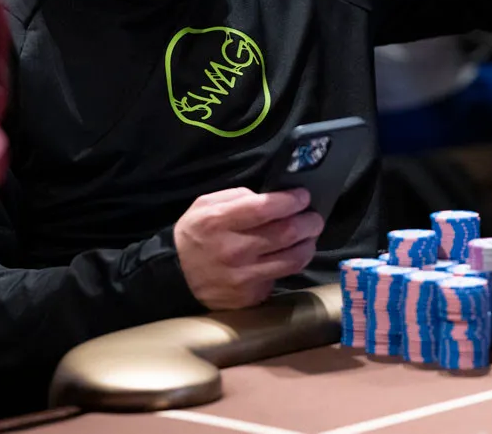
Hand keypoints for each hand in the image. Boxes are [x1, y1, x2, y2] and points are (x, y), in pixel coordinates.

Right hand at [174, 187, 323, 309]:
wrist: (177, 277)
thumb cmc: (195, 235)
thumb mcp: (204, 205)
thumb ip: (235, 197)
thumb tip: (269, 199)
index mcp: (218, 222)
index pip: (265, 208)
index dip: (290, 200)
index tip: (303, 196)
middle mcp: (233, 250)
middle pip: (286, 233)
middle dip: (308, 221)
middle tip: (314, 217)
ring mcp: (243, 276)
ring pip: (292, 259)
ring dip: (308, 244)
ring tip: (310, 236)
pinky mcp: (251, 295)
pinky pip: (281, 276)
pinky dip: (292, 263)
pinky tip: (293, 254)